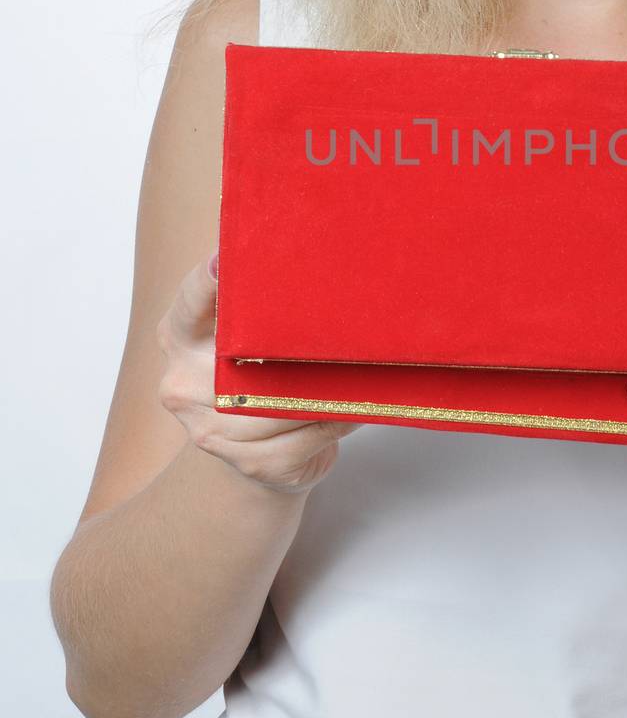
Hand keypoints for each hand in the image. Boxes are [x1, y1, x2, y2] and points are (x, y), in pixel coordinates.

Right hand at [156, 251, 358, 496]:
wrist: (256, 455)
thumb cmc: (259, 377)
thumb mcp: (246, 333)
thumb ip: (258, 299)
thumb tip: (308, 255)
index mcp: (180, 336)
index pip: (191, 300)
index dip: (209, 281)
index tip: (224, 263)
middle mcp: (182, 383)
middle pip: (244, 358)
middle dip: (294, 347)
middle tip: (334, 330)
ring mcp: (209, 430)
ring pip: (281, 403)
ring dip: (325, 390)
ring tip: (355, 375)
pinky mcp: (250, 463)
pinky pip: (305, 437)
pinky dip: (334, 422)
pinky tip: (349, 410)